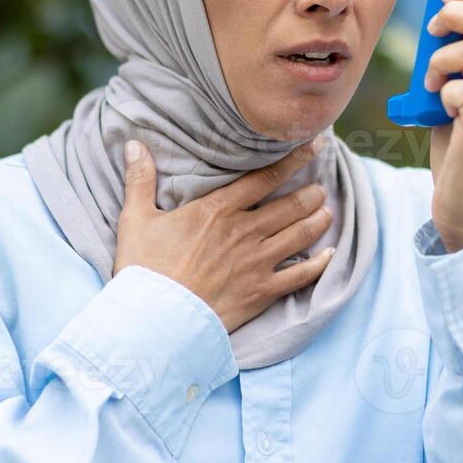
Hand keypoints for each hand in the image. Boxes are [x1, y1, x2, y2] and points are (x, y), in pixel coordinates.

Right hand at [113, 137, 334, 332]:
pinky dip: (319, 264)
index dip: (294, 160)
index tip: (314, 146)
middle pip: (290, 206)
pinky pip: (300, 275)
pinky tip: (330, 256)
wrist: (154, 318)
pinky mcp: (261, 291)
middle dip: (311, 194)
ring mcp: (257, 262)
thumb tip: (133, 144)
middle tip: (321, 188)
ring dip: (318, 221)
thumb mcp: (136, 219)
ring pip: (299, 235)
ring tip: (327, 212)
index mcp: (217, 210)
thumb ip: (140, 180)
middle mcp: (244, 232)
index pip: (264, 178)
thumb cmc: (144, 269)